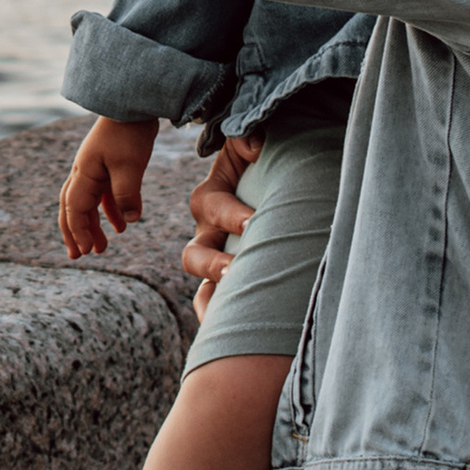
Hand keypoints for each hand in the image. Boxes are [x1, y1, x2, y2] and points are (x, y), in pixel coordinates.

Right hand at [59, 116, 156, 258]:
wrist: (132, 103)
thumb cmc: (128, 133)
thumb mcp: (129, 166)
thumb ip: (127, 195)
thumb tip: (129, 222)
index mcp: (84, 174)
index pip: (75, 209)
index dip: (79, 232)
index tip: (87, 252)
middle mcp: (83, 173)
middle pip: (72, 208)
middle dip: (74, 233)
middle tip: (79, 256)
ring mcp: (94, 169)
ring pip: (88, 203)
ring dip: (93, 226)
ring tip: (103, 248)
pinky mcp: (108, 165)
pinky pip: (103, 195)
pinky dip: (109, 211)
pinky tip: (122, 225)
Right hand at [181, 135, 262, 301]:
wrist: (274, 182)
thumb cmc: (265, 162)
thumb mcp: (250, 146)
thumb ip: (248, 139)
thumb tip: (256, 144)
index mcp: (212, 199)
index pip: (214, 208)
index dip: (232, 216)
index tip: (254, 222)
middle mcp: (207, 233)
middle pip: (195, 254)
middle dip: (215, 264)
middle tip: (235, 268)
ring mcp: (216, 258)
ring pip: (202, 283)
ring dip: (215, 294)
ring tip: (234, 306)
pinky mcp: (226, 279)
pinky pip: (210, 302)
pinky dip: (215, 315)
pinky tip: (228, 331)